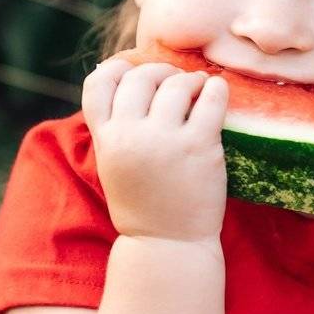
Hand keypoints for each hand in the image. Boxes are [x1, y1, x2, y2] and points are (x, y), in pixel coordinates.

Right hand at [81, 55, 229, 244]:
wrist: (167, 246)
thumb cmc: (142, 205)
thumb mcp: (113, 166)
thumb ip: (116, 129)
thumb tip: (128, 82)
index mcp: (105, 140)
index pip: (98, 83)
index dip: (115, 68)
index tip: (133, 69)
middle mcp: (130, 136)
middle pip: (139, 77)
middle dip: (158, 71)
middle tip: (174, 79)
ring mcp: (165, 140)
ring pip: (176, 83)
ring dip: (189, 79)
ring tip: (199, 86)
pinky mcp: (199, 146)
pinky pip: (210, 99)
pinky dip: (215, 88)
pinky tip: (216, 91)